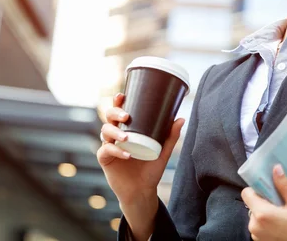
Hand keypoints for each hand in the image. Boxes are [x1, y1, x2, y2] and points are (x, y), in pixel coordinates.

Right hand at [97, 93, 184, 239]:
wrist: (142, 192)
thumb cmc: (150, 170)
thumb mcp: (163, 152)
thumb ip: (170, 136)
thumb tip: (181, 118)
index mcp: (127, 129)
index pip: (119, 112)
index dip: (117, 102)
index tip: (122, 95)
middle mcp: (116, 135)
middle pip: (108, 118)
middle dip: (114, 113)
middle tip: (126, 116)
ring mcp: (109, 147)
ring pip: (105, 132)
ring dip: (115, 132)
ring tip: (127, 138)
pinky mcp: (105, 160)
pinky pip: (106, 151)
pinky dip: (116, 151)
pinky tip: (127, 155)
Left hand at [241, 165, 286, 240]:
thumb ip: (283, 186)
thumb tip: (276, 169)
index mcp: (262, 214)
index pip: (247, 193)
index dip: (256, 189)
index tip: (269, 189)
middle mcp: (255, 226)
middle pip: (252, 204)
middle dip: (264, 202)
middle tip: (281, 203)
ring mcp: (256, 236)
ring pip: (256, 216)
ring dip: (266, 213)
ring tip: (283, 215)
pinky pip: (259, 227)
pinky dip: (267, 224)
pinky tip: (282, 225)